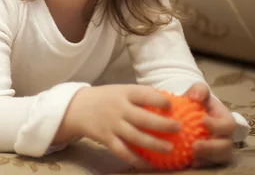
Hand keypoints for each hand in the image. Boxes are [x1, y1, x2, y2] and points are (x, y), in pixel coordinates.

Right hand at [61, 85, 181, 169]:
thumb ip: (139, 96)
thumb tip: (169, 102)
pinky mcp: (106, 139)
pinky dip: (136, 159)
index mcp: (123, 93)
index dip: (159, 100)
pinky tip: (149, 164)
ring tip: (170, 149)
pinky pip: (123, 151)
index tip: (172, 106)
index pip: (144, 94)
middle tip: (178, 128)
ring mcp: (112, 124)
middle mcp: (118, 108)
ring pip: (136, 137)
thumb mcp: (120, 91)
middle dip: (163, 124)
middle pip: (143, 118)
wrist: (76, 107)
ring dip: (155, 144)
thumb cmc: (105, 98)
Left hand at [182, 82, 236, 167]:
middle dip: (212, 148)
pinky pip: (210, 165)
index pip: (228, 125)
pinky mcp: (210, 157)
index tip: (203, 121)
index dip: (218, 125)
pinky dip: (201, 164)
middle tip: (195, 146)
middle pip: (226, 146)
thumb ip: (199, 90)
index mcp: (225, 120)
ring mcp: (219, 148)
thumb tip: (195, 96)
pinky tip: (189, 162)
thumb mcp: (199, 92)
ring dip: (207, 159)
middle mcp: (225, 136)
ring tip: (193, 157)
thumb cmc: (198, 102)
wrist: (192, 112)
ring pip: (220, 158)